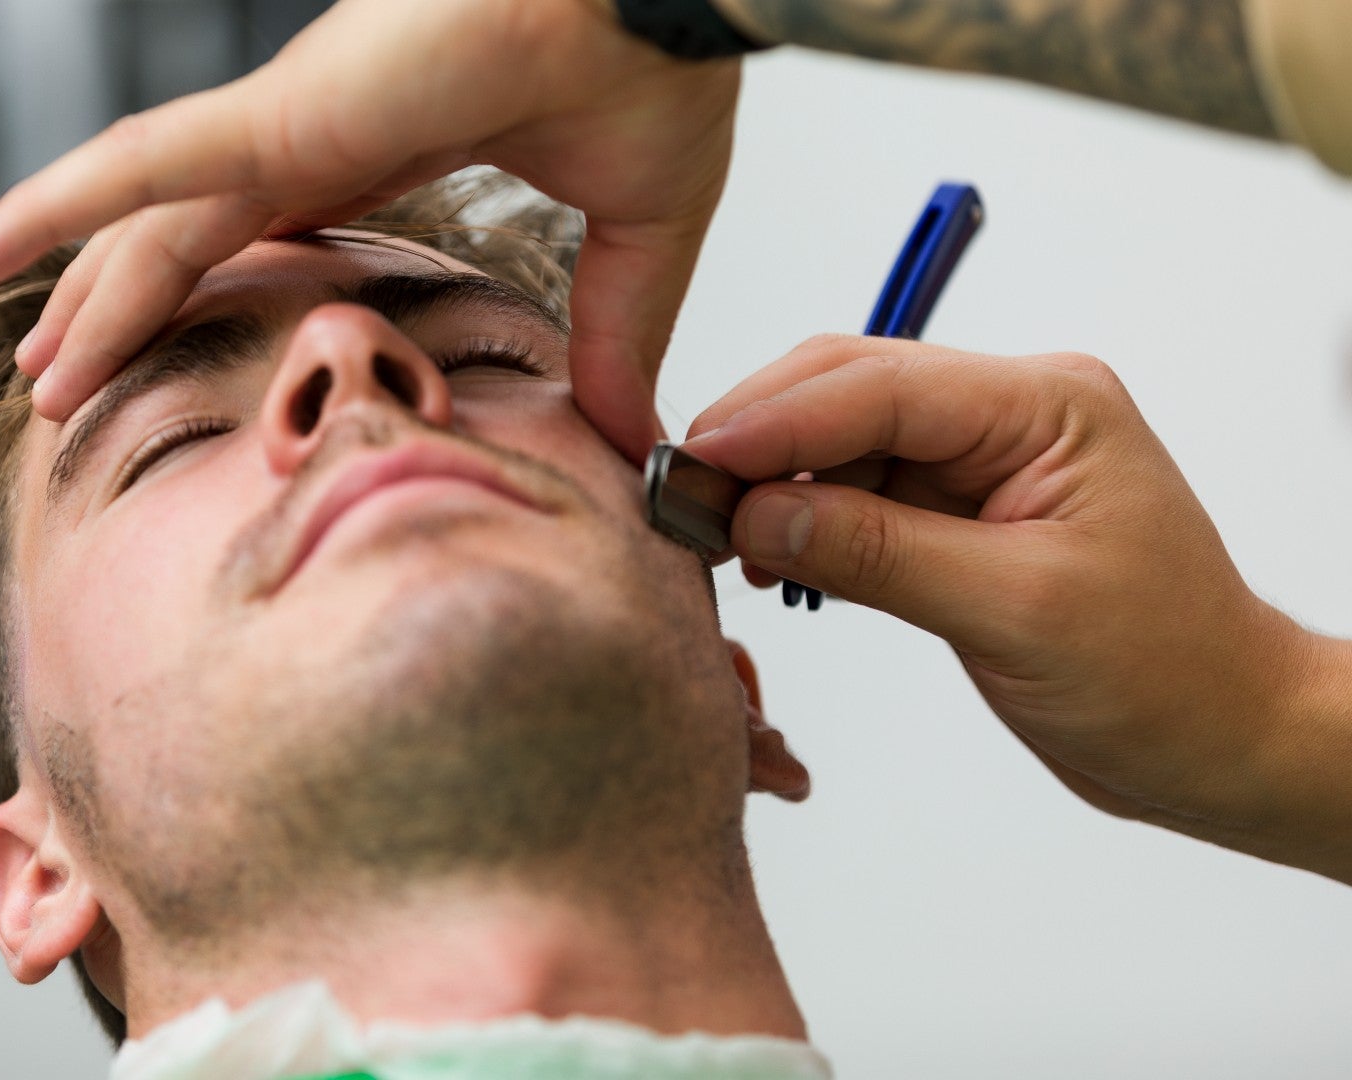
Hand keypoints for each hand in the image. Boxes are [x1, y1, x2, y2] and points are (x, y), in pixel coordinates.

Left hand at [0, 0, 739, 459]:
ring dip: (87, 294)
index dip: (218, 290)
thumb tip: (630, 438)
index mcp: (392, 146)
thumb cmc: (659, 67)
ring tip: (33, 374)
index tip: (180, 348)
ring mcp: (296, 120)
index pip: (273, 229)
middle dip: (129, 312)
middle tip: (71, 384)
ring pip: (155, 218)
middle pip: (192, 237)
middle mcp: (325, 132)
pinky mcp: (289, 112)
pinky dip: (63, 203)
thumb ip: (613, 333)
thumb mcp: (634, 238)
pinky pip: (150, 162)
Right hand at [683, 335, 1351, 882]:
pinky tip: (773, 560)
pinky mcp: (955, 515)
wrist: (1220, 738)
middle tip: (683, 494)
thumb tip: (760, 514)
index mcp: (1045, 406)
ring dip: (774, 482)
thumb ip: (881, 552)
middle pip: (847, 390)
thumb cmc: (1167, 674)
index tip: (696, 460)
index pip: (880, 387)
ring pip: (840, 442)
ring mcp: (979, 463)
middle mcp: (1009, 414)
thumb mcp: (1017, 612)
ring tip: (715, 538)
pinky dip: (803, 521)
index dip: (777, 420)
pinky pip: (855, 495)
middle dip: (761, 436)